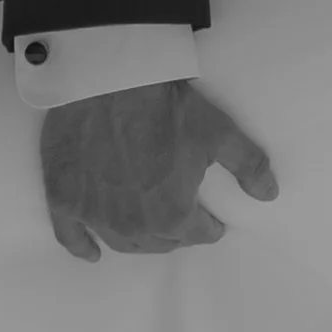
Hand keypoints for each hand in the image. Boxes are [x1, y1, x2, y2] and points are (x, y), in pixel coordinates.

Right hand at [41, 79, 277, 261]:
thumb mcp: (219, 132)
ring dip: (139, 239)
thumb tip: (269, 194)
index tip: (213, 220)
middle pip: (162, 242)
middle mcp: (133, 225)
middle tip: (182, 219)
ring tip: (149, 228)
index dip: (210, 226)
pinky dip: (82, 246)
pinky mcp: (62, 199)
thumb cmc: (165, 105)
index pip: (199, 234)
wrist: (107, 78)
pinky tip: (92, 252)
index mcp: (173, 215)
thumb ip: (249, 165)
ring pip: (122, 242)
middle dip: (177, 232)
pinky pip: (70, 237)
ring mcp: (94, 214)